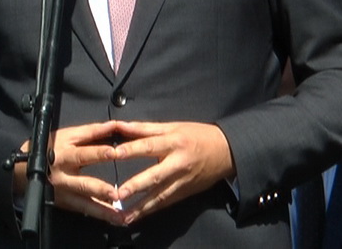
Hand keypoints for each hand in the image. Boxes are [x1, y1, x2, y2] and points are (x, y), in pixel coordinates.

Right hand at [13, 121, 122, 223]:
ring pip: (85, 204)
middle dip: (100, 190)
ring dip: (103, 211)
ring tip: (120, 217)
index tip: (114, 152)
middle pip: (83, 184)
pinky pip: (85, 211)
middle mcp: (64, 178)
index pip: (82, 154)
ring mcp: (64, 194)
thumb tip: (113, 125)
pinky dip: (99, 215)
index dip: (98, 153)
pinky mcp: (66, 204)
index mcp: (64, 156)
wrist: (22, 171)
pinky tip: (114, 219)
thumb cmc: (47, 148)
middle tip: (116, 193)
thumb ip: (91, 132)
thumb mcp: (66, 135)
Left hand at [109, 120, 236, 224]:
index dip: (132, 150)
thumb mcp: (174, 126)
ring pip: (160, 196)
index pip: (150, 145)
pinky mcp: (184, 193)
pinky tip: (137, 217)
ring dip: (141, 207)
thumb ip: (145, 128)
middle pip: (155, 175)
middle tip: (118, 194)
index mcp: (174, 141)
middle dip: (136, 185)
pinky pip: (165, 203)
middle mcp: (178, 163)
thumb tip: (120, 125)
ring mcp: (182, 181)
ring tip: (123, 216)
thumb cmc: (197, 135)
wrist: (226, 152)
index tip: (115, 154)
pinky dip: (151, 211)